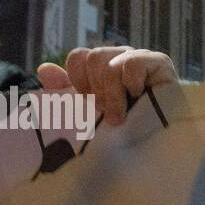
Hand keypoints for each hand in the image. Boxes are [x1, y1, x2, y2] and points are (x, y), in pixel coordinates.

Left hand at [37, 47, 176, 126]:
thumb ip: (62, 91)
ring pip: (110, 62)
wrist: (147, 148)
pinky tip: (139, 97)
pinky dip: (131, 83)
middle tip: (104, 112)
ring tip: (119, 115)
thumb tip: (44, 68)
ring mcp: (141, 59)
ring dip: (111, 94)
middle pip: (94, 56)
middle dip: (96, 89)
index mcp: (101, 67)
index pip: (80, 56)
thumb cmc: (114, 132)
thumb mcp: (81, 112)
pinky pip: (133, 63)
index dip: (77, 80)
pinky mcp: (160, 63)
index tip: (86, 102)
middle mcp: (120, 59)